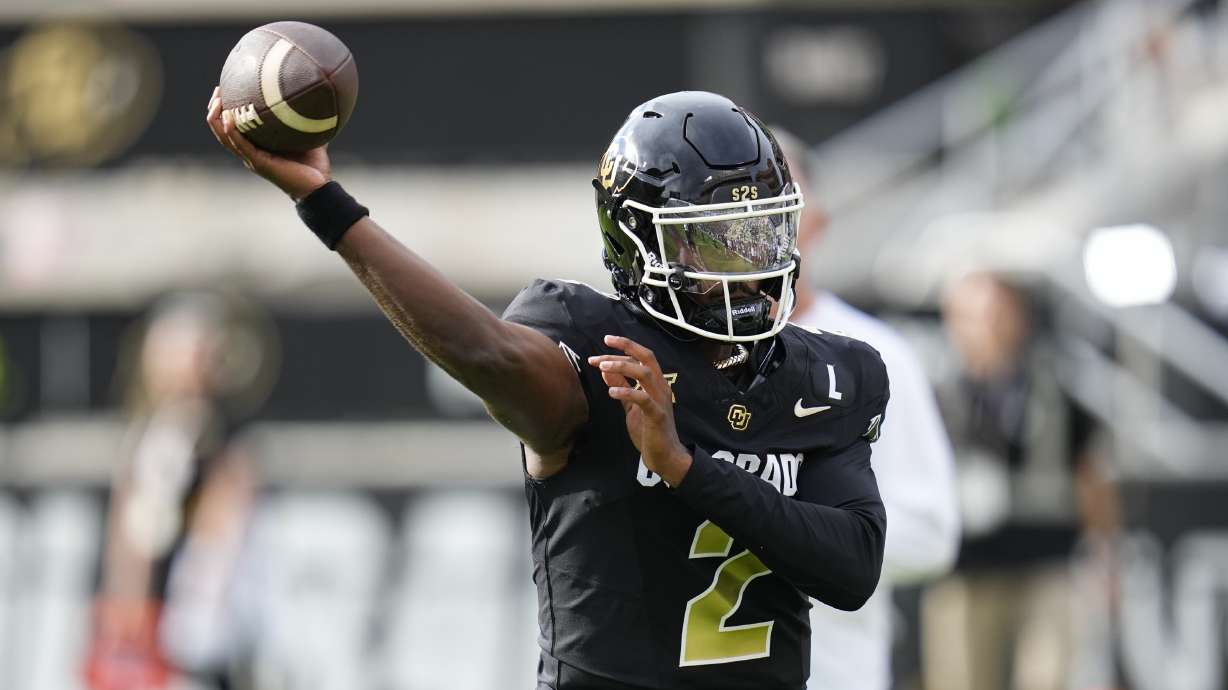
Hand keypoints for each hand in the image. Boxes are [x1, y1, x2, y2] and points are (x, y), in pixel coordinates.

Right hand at [205, 86, 330, 199]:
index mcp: (257, 147)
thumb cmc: (314, 167)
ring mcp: (252, 159)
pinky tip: (228, 118)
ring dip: (217, 118)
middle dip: (216, 109)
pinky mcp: (259, 163)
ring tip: (217, 100)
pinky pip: (240, 145)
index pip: (232, 126)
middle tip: (218, 89)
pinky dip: (232, 132)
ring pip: (225, 137)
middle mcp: (250, 152)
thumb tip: (317, 102)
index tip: (226, 88)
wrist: (319, 188)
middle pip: (222, 129)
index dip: (225, 108)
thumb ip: (307, 121)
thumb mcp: (307, 137)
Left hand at [589, 335, 691, 486]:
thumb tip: (606, 370)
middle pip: (646, 357)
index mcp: (655, 383)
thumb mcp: (631, 405)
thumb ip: (621, 387)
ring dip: (622, 367)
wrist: (664, 455)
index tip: (605, 341)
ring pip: (644, 373)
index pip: (641, 357)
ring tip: (603, 367)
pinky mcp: (657, 415)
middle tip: (604, 345)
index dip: (623, 348)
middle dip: (626, 347)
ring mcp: (660, 400)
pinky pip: (643, 399)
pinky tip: (611, 392)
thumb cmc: (649, 429)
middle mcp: (660, 387)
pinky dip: (627, 392)